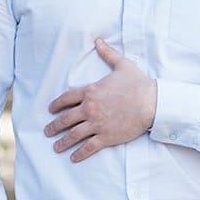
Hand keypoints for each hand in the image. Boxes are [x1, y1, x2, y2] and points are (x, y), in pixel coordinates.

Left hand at [45, 40, 156, 160]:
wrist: (151, 102)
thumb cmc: (138, 84)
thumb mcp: (122, 65)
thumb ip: (107, 54)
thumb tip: (98, 41)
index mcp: (90, 91)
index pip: (66, 99)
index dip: (56, 104)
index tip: (50, 110)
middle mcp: (89, 108)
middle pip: (65, 119)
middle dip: (54, 126)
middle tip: (47, 131)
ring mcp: (97, 124)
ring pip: (74, 135)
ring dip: (62, 142)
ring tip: (56, 147)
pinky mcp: (106, 137)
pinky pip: (89, 147)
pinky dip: (80, 154)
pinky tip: (74, 158)